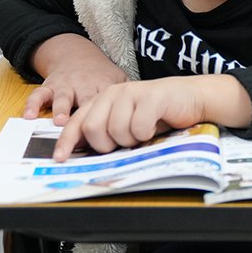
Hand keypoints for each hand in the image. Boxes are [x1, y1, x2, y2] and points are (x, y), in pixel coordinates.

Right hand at [24, 34, 127, 123]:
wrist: (76, 54)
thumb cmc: (100, 75)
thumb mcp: (120, 81)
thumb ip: (132, 98)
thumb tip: (152, 120)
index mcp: (104, 87)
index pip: (111, 105)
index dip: (113, 118)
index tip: (118, 132)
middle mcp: (84, 86)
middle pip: (87, 104)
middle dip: (88, 118)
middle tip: (90, 132)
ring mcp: (66, 86)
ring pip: (63, 98)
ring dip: (62, 110)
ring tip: (61, 122)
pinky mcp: (49, 86)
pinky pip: (38, 94)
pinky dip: (33, 104)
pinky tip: (29, 116)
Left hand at [52, 75, 251, 159]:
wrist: (191, 97)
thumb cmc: (158, 114)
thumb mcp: (126, 122)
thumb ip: (105, 131)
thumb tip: (82, 150)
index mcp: (102, 100)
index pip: (76, 122)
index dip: (66, 142)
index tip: (60, 159)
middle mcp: (113, 93)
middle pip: (94, 129)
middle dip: (108, 144)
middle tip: (125, 143)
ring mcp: (132, 93)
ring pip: (117, 130)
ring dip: (132, 140)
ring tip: (143, 133)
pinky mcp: (151, 97)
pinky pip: (139, 126)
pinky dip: (147, 134)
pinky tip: (154, 127)